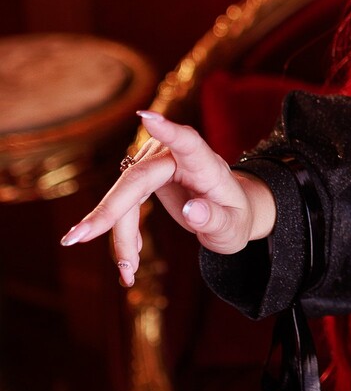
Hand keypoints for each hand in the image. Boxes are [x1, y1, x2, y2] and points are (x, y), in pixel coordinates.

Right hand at [59, 109, 274, 287]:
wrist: (228, 212)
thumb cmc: (233, 217)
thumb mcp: (232, 228)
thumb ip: (215, 220)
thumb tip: (193, 211)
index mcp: (205, 163)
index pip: (187, 142)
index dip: (167, 130)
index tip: (147, 118)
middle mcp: (175, 156)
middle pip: (137, 180)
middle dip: (108, 211)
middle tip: (77, 238)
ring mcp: (154, 162)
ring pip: (124, 197)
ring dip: (119, 235)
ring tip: (128, 272)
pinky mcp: (142, 175)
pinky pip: (123, 205)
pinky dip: (122, 234)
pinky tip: (129, 261)